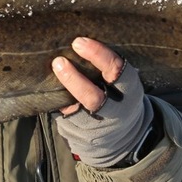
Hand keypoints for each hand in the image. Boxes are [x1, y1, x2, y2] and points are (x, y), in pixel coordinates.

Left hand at [52, 37, 153, 167]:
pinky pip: (65, 120)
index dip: (97, 54)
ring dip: (61, 94)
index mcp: (129, 91)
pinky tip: (55, 96)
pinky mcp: (83, 138)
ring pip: (74, 111)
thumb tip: (74, 46)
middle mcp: (116, 111)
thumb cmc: (119, 97)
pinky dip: (59, 107)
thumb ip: (106, 69)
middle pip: (92, 97)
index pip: (116, 70)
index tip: (78, 42)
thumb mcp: (123, 83)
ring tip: (52, 77)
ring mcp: (98, 128)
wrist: (126, 136)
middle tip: (58, 61)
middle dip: (73, 79)